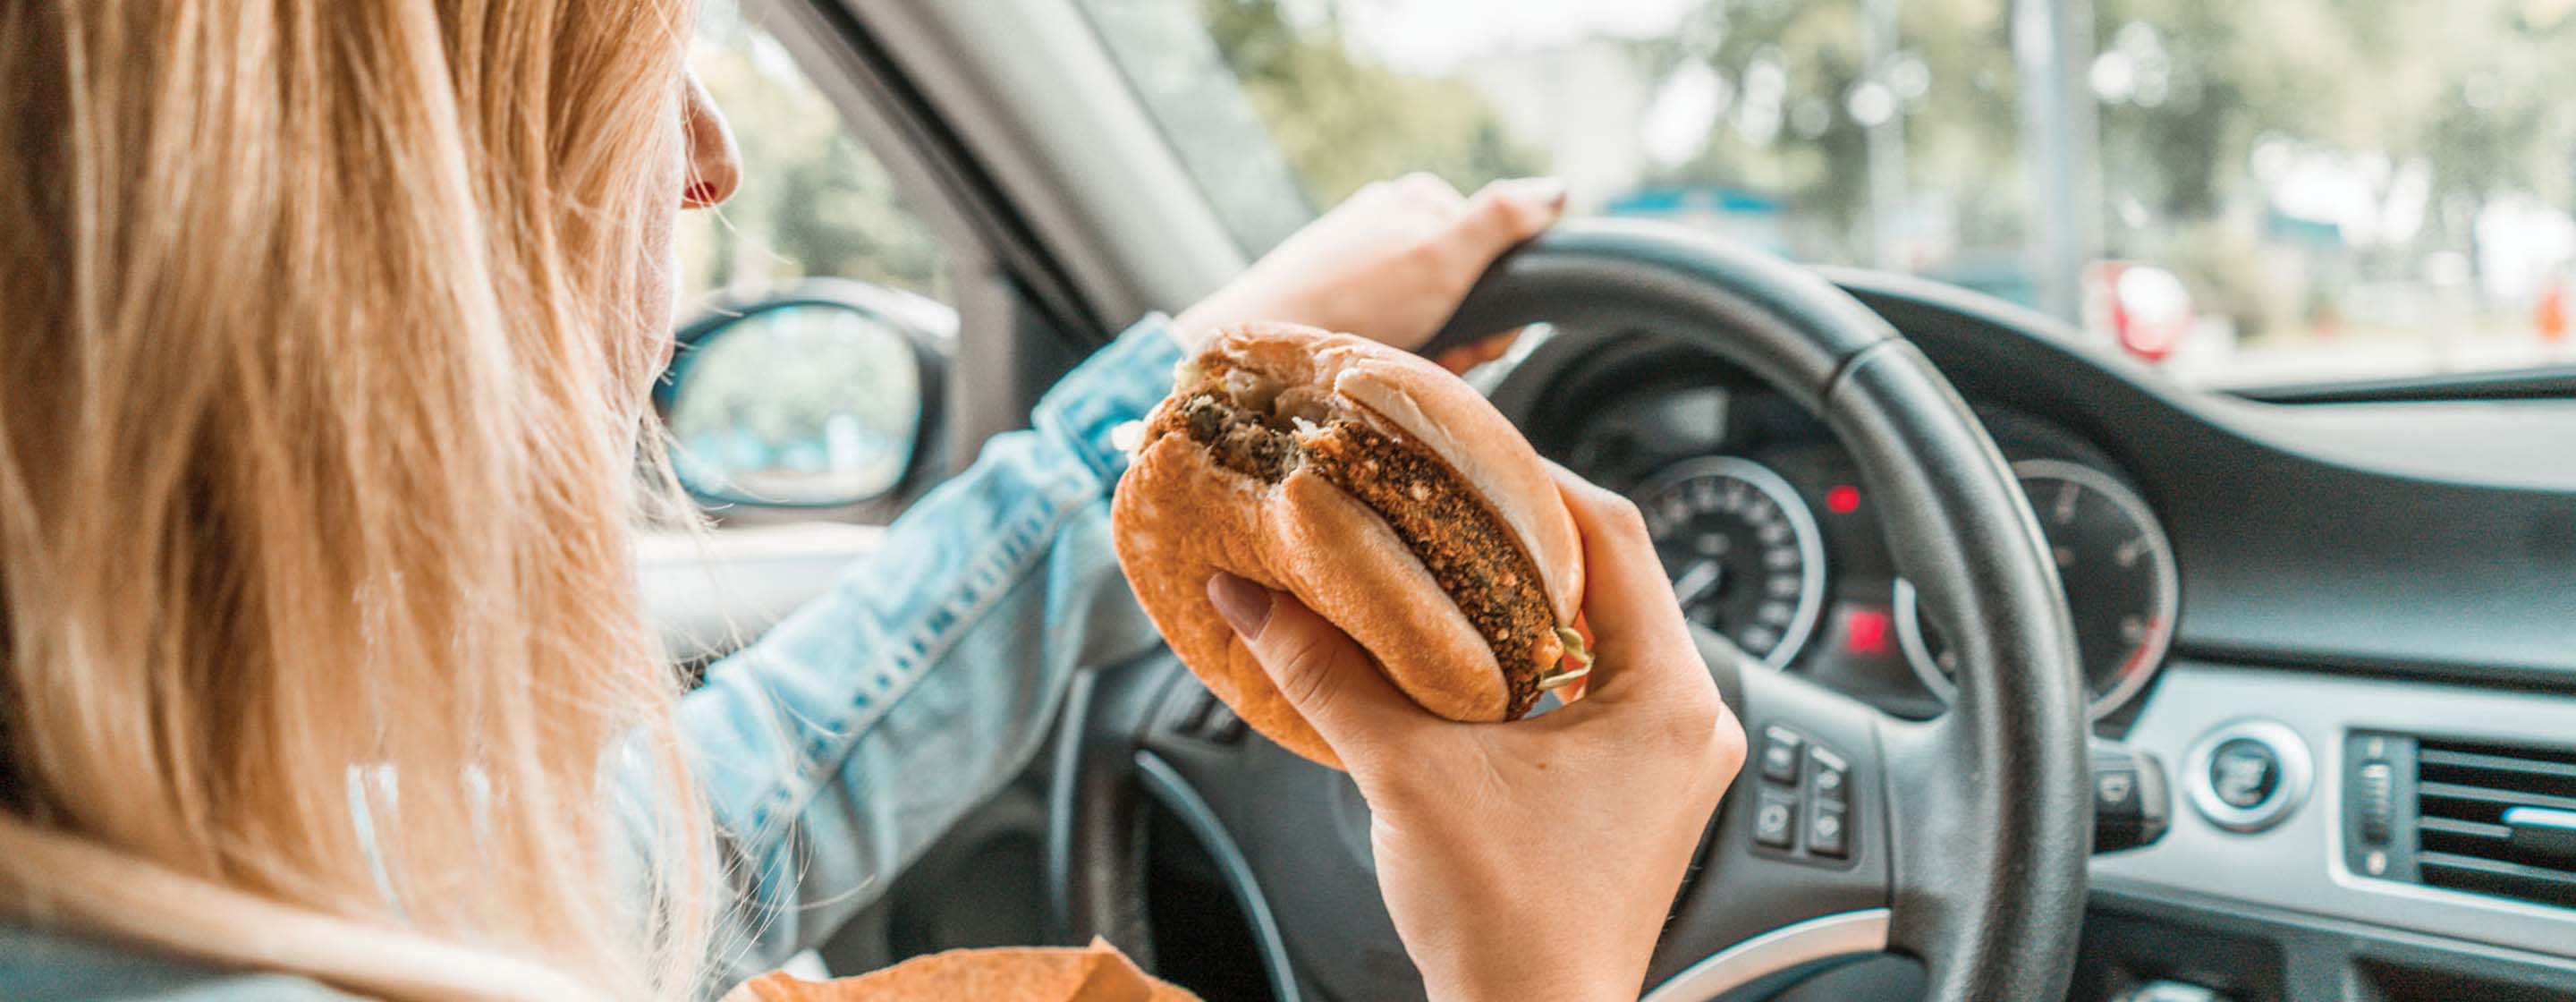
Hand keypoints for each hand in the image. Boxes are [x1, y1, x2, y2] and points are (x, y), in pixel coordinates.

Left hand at [1174, 173, 1565, 372]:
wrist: (1265, 345)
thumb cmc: (1355, 301)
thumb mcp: (1442, 255)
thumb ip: (1501, 220)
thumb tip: (1555, 191)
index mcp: (1420, 199)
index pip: (1496, 252)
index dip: (1495, 308)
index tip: (1479, 338)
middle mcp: (1389, 223)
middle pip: (1464, 290)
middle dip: (1462, 335)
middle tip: (1437, 358)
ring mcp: (1361, 260)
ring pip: (1430, 317)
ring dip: (1429, 353)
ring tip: (1399, 364)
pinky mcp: (1336, 297)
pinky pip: (1390, 330)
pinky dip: (1393, 354)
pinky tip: (1372, 365)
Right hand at [1204, 466, 1746, 1001]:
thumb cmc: (1507, 929)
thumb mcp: (1404, 774)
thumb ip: (1325, 671)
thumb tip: (1252, 596)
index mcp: (1669, 696)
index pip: (1616, 532)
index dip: (1530, 479)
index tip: (1459, 453)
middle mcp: (1689, 721)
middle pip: (1610, 579)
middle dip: (1515, 537)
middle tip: (1434, 503)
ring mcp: (1669, 764)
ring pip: (1599, 637)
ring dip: (1518, 601)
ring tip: (1436, 569)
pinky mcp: (1638, 798)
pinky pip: (1590, 693)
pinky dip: (1526, 662)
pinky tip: (1459, 658)